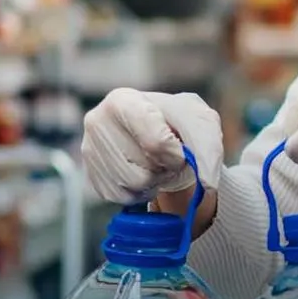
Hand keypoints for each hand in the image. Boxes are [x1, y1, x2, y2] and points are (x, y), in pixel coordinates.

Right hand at [81, 90, 223, 204]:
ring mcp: (89, 151)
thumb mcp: (200, 123)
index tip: (180, 150)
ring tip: (156, 163)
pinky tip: (143, 173)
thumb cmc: (177, 123)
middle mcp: (97, 123)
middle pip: (145, 170)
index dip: (175, 154)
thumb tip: (207, 183)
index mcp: (123, 100)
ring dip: (155, 181)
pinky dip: (141, 192)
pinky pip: (122, 198)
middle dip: (166, 169)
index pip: (155, 142)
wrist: (157, 130)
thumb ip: (208, 148)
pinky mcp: (90, 176)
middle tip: (168, 155)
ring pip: (133, 186)